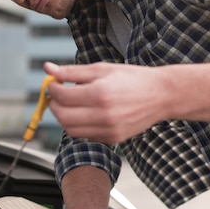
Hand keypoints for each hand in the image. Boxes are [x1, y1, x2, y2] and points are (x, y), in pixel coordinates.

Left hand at [44, 61, 164, 143]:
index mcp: (100, 93)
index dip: (52, 89)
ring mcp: (109, 130)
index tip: (53, 83)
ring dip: (65, 117)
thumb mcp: (102, 69)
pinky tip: (86, 112)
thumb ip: (72, 71)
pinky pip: (86, 135)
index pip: (63, 96)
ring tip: (71, 104)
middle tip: (57, 95)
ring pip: (71, 130)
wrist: (161, 95)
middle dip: (54, 105)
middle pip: (63, 117)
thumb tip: (48, 69)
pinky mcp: (113, 139)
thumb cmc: (133, 79)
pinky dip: (79, 125)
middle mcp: (104, 115)